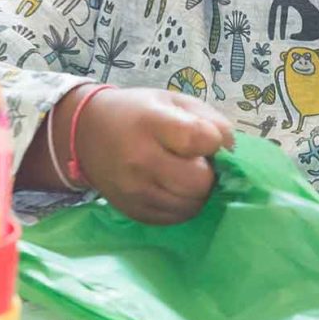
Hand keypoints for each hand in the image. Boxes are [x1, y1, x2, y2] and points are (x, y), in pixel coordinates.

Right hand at [66, 87, 234, 224]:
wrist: (87, 133)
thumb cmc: (138, 112)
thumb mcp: (173, 100)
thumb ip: (210, 120)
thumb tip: (232, 151)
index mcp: (151, 123)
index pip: (198, 140)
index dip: (212, 142)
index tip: (204, 138)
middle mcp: (140, 160)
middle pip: (198, 182)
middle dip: (208, 173)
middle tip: (197, 162)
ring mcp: (135, 191)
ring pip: (191, 206)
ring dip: (198, 193)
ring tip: (184, 174)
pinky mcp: (134, 212)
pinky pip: (175, 218)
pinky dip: (183, 205)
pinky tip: (173, 187)